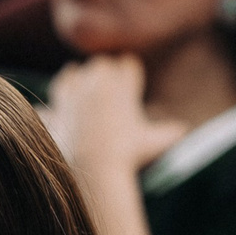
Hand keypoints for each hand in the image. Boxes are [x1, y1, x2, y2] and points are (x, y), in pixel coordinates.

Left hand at [41, 56, 189, 197]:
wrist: (90, 169)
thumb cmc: (126, 156)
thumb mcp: (153, 144)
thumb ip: (170, 134)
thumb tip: (184, 130)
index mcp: (122, 85)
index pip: (127, 66)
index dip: (128, 74)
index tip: (128, 84)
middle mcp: (96, 83)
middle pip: (101, 65)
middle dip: (103, 74)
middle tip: (105, 86)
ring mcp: (71, 94)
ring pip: (72, 75)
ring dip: (75, 80)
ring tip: (78, 86)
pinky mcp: (53, 109)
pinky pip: (51, 101)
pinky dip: (54, 107)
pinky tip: (55, 112)